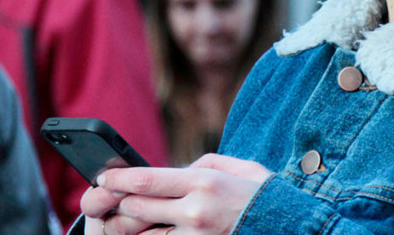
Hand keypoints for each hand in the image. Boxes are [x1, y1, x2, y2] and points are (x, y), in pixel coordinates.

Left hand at [81, 155, 271, 233]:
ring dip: (129, 227)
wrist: (288, 227)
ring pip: (142, 234)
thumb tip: (176, 170)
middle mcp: (195, 211)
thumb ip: (203, 165)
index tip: (104, 176)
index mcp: (204, 181)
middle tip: (108, 198)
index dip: (117, 178)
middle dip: (118, 202)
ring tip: (125, 219)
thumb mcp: (237, 167)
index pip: (145, 180)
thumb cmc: (262, 195)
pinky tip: (149, 231)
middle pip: (136, 207)